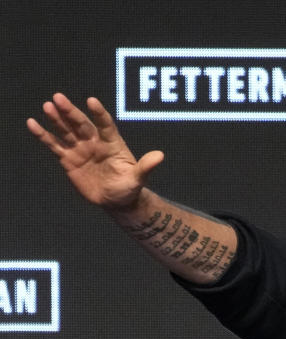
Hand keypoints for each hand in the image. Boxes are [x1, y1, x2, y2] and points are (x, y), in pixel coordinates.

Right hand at [26, 94, 163, 209]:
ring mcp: (81, 149)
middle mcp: (95, 142)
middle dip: (71, 112)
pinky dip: (43, 135)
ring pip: (66, 131)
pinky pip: (54, 145)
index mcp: (113, 144)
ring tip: (47, 106)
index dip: (99, 114)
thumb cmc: (129, 188)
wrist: (116, 201)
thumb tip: (160, 156)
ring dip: (57, 119)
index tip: (92, 101)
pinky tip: (32, 123)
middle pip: (81, 124)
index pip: (105, 125)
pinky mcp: (68, 159)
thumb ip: (146, 167)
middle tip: (59, 98)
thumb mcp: (138, 179)